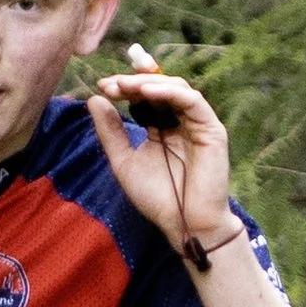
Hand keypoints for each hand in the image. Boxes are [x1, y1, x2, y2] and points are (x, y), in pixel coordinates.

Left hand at [87, 46, 233, 251]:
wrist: (184, 224)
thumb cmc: (158, 198)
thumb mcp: (124, 161)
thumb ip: (110, 132)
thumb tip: (94, 100)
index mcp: (162, 126)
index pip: (145, 96)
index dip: (125, 86)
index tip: (102, 86)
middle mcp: (180, 121)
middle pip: (160, 86)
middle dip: (134, 81)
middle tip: (110, 84)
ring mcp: (197, 124)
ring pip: (177, 88)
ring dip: (148, 83)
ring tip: (125, 85)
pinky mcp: (211, 129)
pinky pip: (192, 102)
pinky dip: (170, 92)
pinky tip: (147, 93)